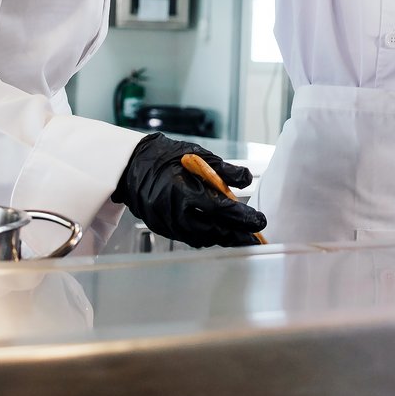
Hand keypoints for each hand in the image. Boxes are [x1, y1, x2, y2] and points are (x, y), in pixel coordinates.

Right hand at [112, 135, 266, 247]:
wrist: (134, 166)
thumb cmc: (168, 158)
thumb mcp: (199, 156)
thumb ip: (224, 170)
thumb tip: (246, 179)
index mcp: (186, 189)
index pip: (221, 209)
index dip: (243, 218)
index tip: (260, 221)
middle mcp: (176, 211)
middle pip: (214, 231)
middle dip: (237, 235)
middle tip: (256, 237)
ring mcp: (168, 223)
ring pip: (202, 238)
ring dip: (222, 238)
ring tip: (240, 236)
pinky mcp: (163, 229)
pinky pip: (188, 238)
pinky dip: (205, 236)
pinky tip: (216, 232)